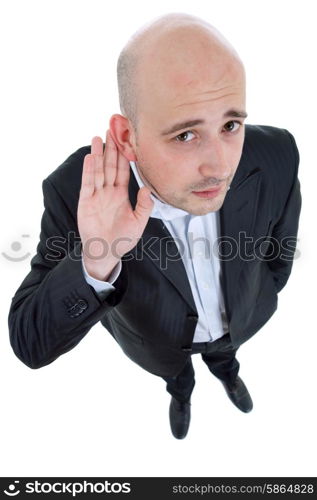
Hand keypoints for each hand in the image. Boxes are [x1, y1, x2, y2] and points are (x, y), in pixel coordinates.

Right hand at [77, 130, 153, 279]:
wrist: (106, 252)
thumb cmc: (123, 239)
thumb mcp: (139, 222)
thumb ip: (144, 206)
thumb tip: (147, 188)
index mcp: (121, 194)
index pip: (123, 170)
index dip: (125, 155)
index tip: (126, 140)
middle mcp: (108, 191)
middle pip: (110, 165)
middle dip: (111, 148)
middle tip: (112, 129)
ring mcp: (96, 195)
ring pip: (98, 170)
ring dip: (99, 154)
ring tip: (99, 137)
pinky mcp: (86, 201)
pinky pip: (88, 183)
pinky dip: (89, 170)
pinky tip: (91, 157)